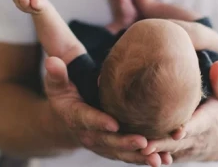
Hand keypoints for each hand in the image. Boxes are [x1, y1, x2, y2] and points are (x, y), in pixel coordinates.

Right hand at [44, 56, 169, 166]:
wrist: (69, 111)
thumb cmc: (66, 90)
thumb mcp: (58, 81)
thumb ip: (57, 73)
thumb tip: (52, 61)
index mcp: (73, 115)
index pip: (85, 119)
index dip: (98, 122)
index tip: (114, 123)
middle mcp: (87, 133)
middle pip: (106, 141)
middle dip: (125, 143)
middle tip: (144, 142)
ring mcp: (101, 142)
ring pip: (120, 152)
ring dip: (138, 156)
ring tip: (158, 159)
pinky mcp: (113, 146)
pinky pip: (128, 154)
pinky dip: (144, 158)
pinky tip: (164, 161)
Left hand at [141, 62, 217, 161]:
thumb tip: (217, 65)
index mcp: (208, 122)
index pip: (198, 126)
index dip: (188, 129)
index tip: (177, 131)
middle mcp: (195, 139)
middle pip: (177, 144)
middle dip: (162, 145)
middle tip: (145, 145)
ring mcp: (183, 149)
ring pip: (166, 153)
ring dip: (152, 153)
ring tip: (135, 149)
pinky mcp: (173, 154)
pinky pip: (161, 157)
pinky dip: (148, 157)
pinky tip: (131, 152)